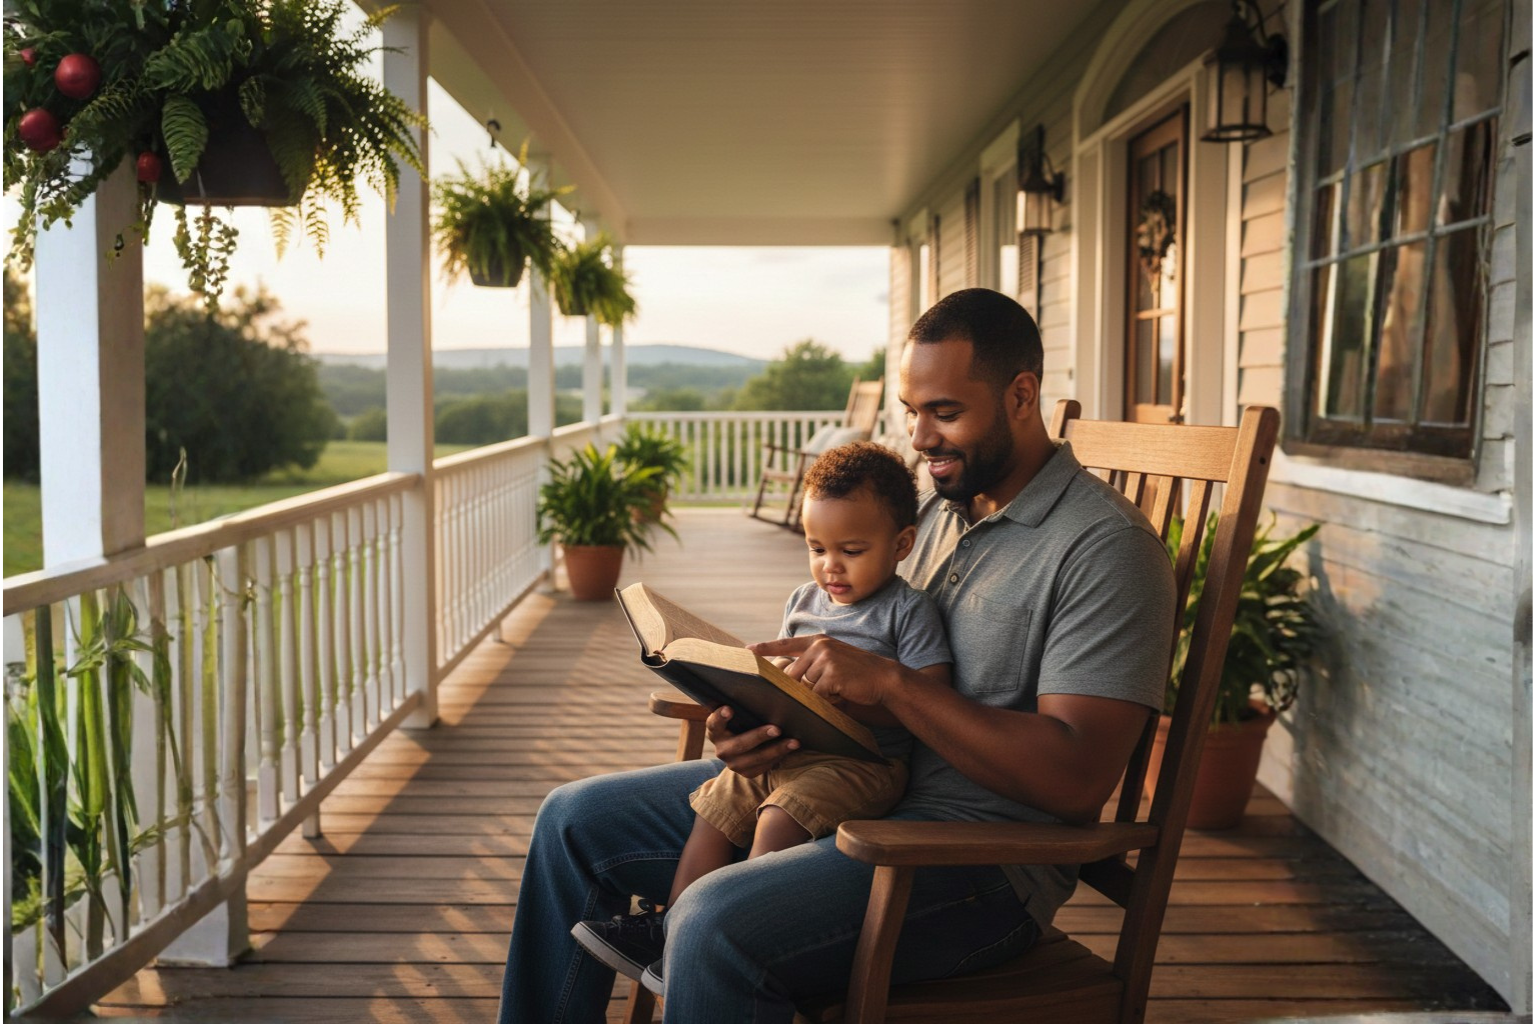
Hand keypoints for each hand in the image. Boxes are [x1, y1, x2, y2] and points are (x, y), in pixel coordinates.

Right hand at [705, 705, 797, 777]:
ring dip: (776, 750)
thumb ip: (751, 700)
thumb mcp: (744, 710)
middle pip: (739, 744)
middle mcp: (722, 748)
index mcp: (716, 730)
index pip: (714, 723)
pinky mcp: (746, 772)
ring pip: (755, 758)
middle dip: (758, 736)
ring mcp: (733, 763)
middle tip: (777, 729)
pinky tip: (791, 748)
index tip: (729, 708)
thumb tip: (776, 683)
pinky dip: (779, 757)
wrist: (747, 745)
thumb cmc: (747, 719)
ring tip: (794, 742)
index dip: (720, 717)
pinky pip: (763, 767)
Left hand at [748, 634, 899, 707]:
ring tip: (840, 687)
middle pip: (794, 673)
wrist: (884, 678)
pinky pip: (817, 694)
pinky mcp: (831, 674)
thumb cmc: (858, 674)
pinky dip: (827, 699)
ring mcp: (825, 658)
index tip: (747, 650)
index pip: (786, 644)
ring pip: (806, 686)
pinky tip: (843, 692)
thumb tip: (790, 679)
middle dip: (801, 687)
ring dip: (819, 693)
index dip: (766, 648)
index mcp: (818, 641)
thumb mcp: (834, 661)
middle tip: (824, 689)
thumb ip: (813, 665)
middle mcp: (819, 646)